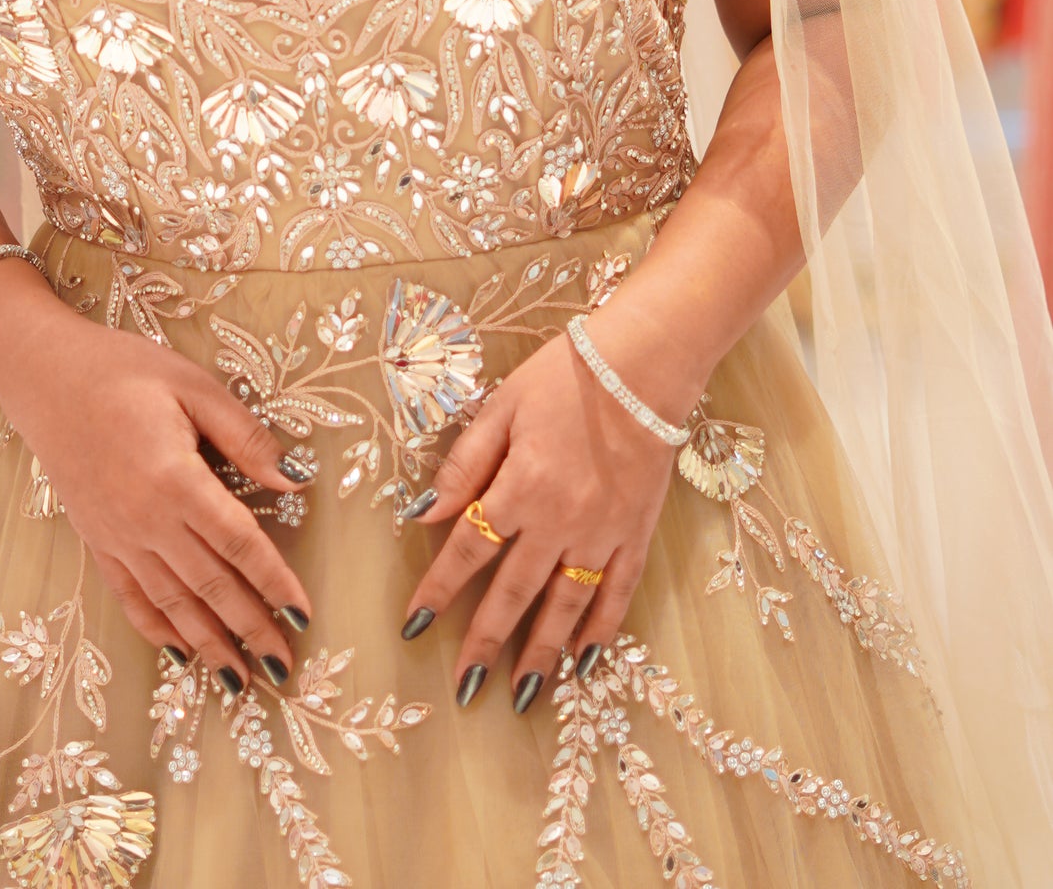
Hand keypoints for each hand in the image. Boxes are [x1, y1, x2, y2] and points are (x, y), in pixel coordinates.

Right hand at [0, 291, 317, 699]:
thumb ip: (244, 438)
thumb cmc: (124, 371)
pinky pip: (130, 596)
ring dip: (209, 644)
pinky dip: (157, 630)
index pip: (238, 543)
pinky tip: (180, 653)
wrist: (44, 375)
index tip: (303, 615)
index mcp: (176, 479)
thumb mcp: (193, 386)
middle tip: (284, 668)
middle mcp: (146, 520)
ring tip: (240, 681)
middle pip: (210, 586)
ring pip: (172, 603)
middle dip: (251, 629)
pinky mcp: (96, 540)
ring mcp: (117, 536)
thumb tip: (294, 479)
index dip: (274, 582)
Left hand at [398, 310, 684, 713]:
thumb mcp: (502, 407)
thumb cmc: (565, 376)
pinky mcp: (636, 533)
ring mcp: (602, 533)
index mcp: (519, 487)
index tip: (414, 626)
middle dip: (484, 642)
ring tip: (521, 693)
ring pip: (565, 606)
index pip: (468, 550)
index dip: (438, 590)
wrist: (644, 364)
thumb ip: (465, 464)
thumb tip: (424, 512)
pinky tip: (584, 660)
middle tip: (464, 689)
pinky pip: (617, 593)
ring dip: (540, 653)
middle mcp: (559, 522)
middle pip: (514, 593)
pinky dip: (600, 630)